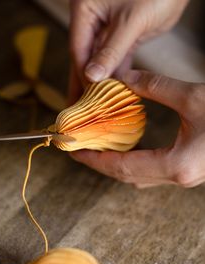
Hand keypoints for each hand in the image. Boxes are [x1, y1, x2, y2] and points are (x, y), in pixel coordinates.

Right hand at [69, 0, 188, 102]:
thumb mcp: (131, 21)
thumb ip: (112, 50)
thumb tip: (92, 76)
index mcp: (86, 9)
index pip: (79, 49)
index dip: (83, 75)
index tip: (86, 98)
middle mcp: (93, 19)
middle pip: (85, 57)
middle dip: (84, 83)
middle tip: (79, 108)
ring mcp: (108, 27)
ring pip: (100, 60)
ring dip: (100, 82)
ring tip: (94, 106)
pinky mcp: (124, 33)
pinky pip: (116, 58)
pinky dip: (117, 74)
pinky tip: (115, 91)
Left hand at [70, 70, 204, 187]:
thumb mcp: (193, 96)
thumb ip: (157, 88)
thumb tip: (127, 80)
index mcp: (177, 165)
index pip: (123, 167)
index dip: (96, 160)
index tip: (76, 151)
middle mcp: (178, 177)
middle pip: (126, 176)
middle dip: (101, 164)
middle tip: (80, 149)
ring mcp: (183, 177)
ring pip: (138, 177)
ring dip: (115, 164)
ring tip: (97, 149)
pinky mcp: (186, 171)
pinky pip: (150, 172)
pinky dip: (132, 162)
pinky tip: (124, 150)